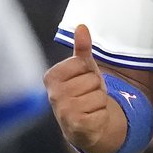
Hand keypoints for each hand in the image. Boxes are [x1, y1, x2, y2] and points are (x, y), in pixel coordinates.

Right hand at [44, 24, 125, 152]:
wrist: (85, 126)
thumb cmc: (82, 93)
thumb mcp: (83, 69)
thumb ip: (82, 48)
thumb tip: (81, 26)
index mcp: (51, 77)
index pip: (81, 63)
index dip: (88, 71)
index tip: (82, 80)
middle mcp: (53, 95)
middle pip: (92, 79)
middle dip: (95, 87)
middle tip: (87, 95)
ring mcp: (64, 112)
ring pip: (99, 95)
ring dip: (99, 101)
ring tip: (90, 106)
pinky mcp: (77, 126)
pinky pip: (102, 111)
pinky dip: (101, 115)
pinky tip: (92, 118)